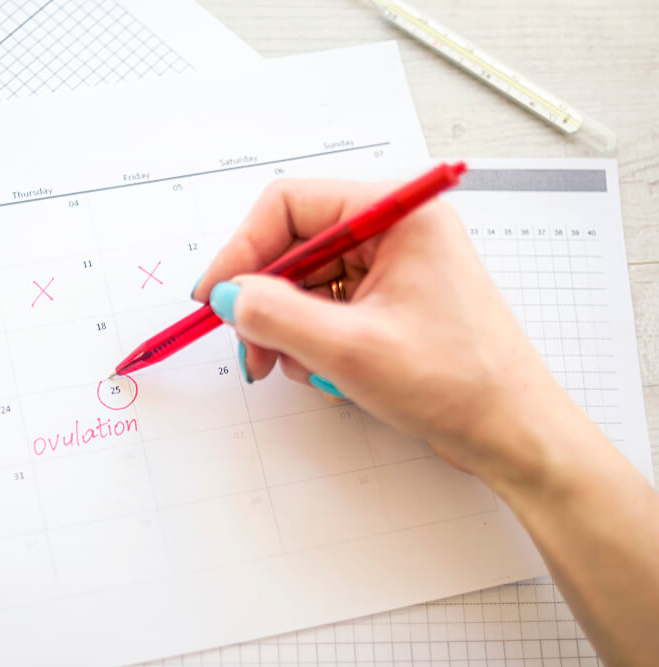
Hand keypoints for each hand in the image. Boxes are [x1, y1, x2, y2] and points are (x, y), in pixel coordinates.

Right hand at [193, 178, 569, 484]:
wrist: (513, 434)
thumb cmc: (459, 385)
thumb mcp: (350, 350)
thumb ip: (276, 316)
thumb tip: (229, 295)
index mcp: (398, 215)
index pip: (291, 204)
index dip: (243, 248)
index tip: (216, 294)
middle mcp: (395, 231)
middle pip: (295, 245)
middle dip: (265, 299)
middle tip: (250, 346)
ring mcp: (394, 267)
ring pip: (306, 281)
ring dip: (288, 326)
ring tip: (298, 366)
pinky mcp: (391, 301)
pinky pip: (328, 306)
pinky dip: (312, 338)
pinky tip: (325, 370)